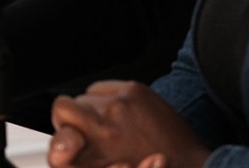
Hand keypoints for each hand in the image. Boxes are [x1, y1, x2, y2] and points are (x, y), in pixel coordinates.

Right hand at [48, 81, 209, 167]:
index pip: (56, 145)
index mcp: (96, 158)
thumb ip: (78, 161)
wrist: (192, 164)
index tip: (70, 145)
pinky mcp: (133, 91)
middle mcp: (104, 131)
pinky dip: (107, 98)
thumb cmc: (148, 166)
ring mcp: (120, 107)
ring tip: (113, 125)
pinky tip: (124, 114)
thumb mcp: (109, 167)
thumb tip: (60, 146)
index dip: (60, 145)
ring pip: (82, 96)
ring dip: (92, 109)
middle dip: (70, 119)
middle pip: (62, 109)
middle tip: (90, 133)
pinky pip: (100, 87)